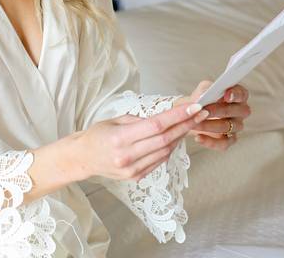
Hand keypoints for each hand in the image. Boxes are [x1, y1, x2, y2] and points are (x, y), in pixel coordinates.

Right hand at [72, 102, 208, 182]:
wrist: (83, 158)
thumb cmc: (97, 135)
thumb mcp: (115, 120)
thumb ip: (139, 120)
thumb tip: (164, 118)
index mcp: (120, 138)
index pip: (156, 125)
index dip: (178, 116)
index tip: (194, 107)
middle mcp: (127, 156)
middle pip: (165, 139)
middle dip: (186, 125)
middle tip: (200, 113)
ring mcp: (132, 169)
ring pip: (165, 151)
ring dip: (180, 136)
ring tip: (190, 123)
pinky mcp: (136, 177)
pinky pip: (159, 161)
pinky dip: (169, 148)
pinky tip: (175, 138)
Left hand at [176, 81, 250, 150]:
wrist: (194, 114)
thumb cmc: (203, 99)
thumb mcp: (202, 90)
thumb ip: (205, 90)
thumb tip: (202, 98)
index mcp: (238, 96)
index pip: (242, 94)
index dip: (235, 94)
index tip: (226, 95)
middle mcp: (240, 111)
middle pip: (235, 111)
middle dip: (218, 110)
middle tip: (202, 110)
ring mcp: (236, 126)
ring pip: (227, 127)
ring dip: (209, 125)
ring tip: (194, 124)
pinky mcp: (229, 140)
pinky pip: (224, 143)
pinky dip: (210, 141)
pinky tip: (198, 137)